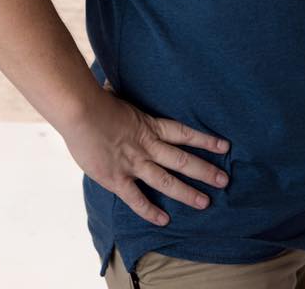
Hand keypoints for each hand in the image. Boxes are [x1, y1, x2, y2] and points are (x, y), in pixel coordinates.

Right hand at [62, 81, 229, 226]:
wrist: (80, 111)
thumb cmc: (95, 99)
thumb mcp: (117, 96)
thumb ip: (122, 98)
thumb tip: (114, 83)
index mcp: (149, 125)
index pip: (184, 133)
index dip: (205, 140)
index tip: (224, 147)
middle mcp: (147, 146)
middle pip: (182, 160)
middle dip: (205, 171)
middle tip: (224, 181)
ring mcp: (133, 163)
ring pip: (166, 181)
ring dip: (187, 193)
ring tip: (205, 203)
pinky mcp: (116, 178)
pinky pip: (136, 198)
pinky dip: (150, 211)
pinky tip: (164, 220)